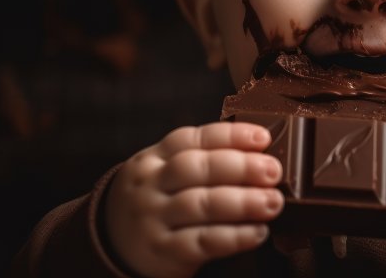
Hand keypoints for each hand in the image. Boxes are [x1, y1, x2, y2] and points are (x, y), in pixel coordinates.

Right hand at [105, 122, 282, 277]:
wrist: (111, 244)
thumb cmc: (156, 202)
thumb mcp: (164, 174)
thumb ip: (202, 162)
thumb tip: (261, 156)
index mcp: (154, 158)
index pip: (191, 139)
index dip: (230, 136)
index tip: (263, 138)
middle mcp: (151, 185)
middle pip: (195, 168)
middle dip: (239, 167)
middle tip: (273, 171)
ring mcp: (153, 218)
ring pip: (199, 204)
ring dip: (242, 202)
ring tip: (273, 202)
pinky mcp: (162, 251)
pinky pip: (201, 241)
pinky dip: (233, 236)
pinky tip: (257, 233)